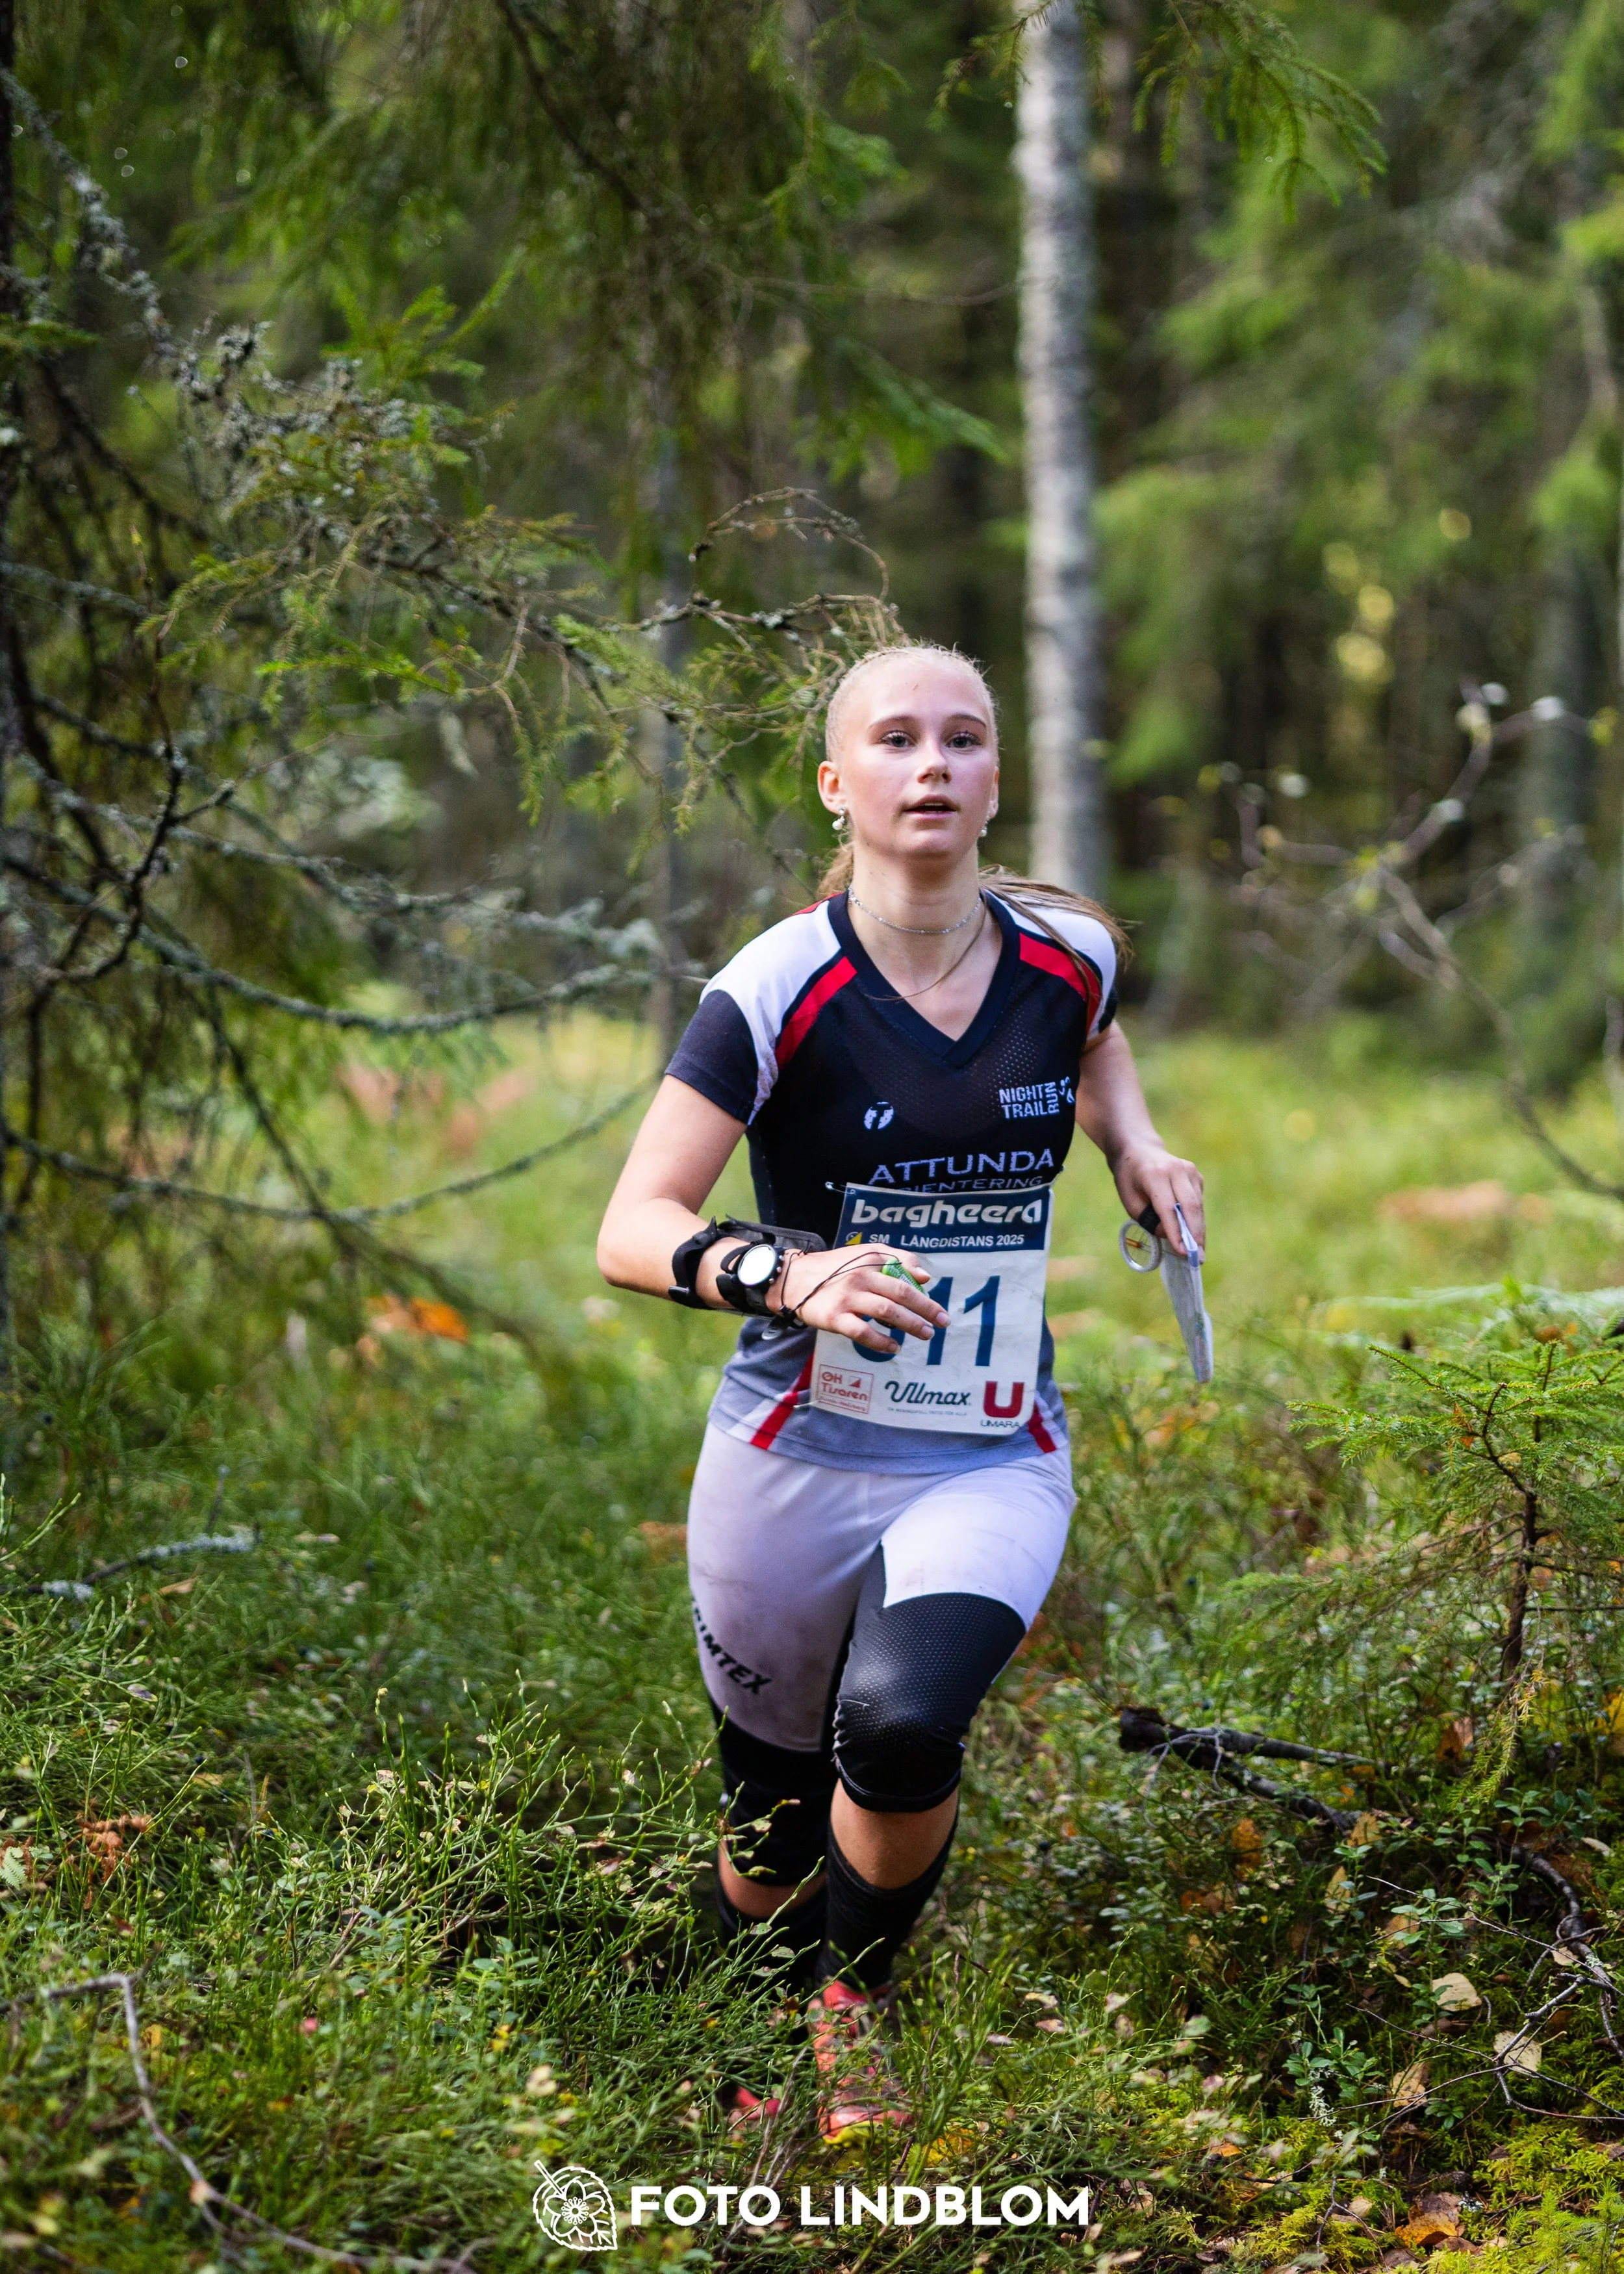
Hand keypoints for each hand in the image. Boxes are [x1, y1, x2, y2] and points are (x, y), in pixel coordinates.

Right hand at [771, 1244, 946, 1354]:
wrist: (793, 1279)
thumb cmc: (834, 1268)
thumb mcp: (863, 1253)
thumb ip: (896, 1259)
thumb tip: (926, 1276)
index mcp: (870, 1261)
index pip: (905, 1277)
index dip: (925, 1294)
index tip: (940, 1309)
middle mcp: (860, 1277)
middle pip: (901, 1295)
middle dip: (926, 1310)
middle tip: (942, 1323)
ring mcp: (847, 1298)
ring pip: (886, 1313)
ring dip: (910, 1325)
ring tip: (925, 1334)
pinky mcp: (835, 1318)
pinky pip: (863, 1332)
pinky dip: (881, 1342)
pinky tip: (893, 1347)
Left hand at [1112, 1143, 1204, 1256]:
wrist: (1138, 1150)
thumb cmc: (1130, 1179)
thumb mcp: (1130, 1201)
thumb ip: (1149, 1220)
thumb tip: (1172, 1236)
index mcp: (1154, 1174)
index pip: (1168, 1207)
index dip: (1176, 1232)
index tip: (1182, 1252)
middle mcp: (1176, 1169)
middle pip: (1190, 1206)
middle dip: (1195, 1234)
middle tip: (1198, 1258)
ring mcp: (1189, 1170)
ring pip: (1197, 1206)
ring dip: (1199, 1230)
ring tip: (1199, 1253)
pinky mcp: (1196, 1175)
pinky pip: (1198, 1201)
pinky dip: (1197, 1219)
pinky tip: (1195, 1235)